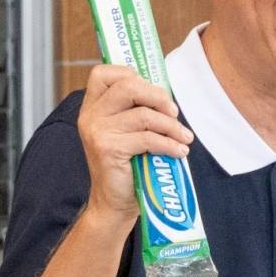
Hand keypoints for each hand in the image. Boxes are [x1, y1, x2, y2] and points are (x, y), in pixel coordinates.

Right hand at [75, 64, 193, 225]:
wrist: (114, 202)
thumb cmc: (127, 166)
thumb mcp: (126, 131)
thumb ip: (135, 110)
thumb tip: (166, 95)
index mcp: (92, 107)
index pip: (103, 73)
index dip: (130, 74)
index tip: (153, 91)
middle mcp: (90, 116)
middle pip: (128, 87)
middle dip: (158, 96)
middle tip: (174, 112)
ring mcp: (97, 132)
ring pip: (144, 115)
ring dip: (171, 125)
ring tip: (184, 137)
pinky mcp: (109, 149)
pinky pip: (148, 138)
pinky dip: (169, 144)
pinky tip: (180, 151)